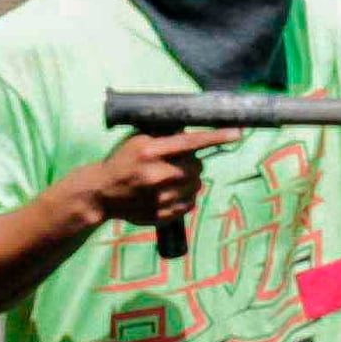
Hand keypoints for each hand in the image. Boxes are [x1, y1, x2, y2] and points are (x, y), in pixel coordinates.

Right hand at [69, 131, 224, 229]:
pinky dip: (185, 197)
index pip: (191, 142)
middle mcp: (157, 174)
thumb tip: (193, 127)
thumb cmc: (122, 161)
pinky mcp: (163, 214)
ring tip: (169, 179)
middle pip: (197, 165)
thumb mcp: (137, 140)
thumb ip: (164, 134)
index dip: (217, 136)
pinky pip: (190, 203)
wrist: (101, 193)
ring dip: (189, 180)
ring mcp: (161, 197)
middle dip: (192, 163)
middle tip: (176, 163)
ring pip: (196, 185)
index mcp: (150, 151)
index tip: (238, 132)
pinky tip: (168, 193)